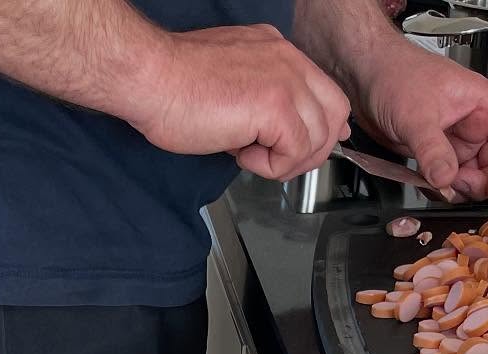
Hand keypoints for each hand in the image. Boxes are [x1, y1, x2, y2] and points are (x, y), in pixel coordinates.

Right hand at [131, 25, 351, 180]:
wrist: (152, 78)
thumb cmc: (173, 86)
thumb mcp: (228, 87)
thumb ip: (257, 103)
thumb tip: (269, 135)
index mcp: (276, 52)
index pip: (323, 91)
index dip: (321, 127)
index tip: (305, 149)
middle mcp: (287, 60)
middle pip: (335, 112)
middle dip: (312, 151)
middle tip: (278, 164)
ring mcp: (284, 80)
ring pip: (318, 137)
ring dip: (286, 161)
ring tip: (249, 156)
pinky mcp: (275, 105)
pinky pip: (294, 151)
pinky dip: (269, 166)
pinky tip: (241, 155)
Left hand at [352, 42, 487, 199]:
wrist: (368, 76)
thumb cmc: (397, 75)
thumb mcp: (416, 115)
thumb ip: (433, 150)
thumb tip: (446, 179)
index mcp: (482, 105)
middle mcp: (473, 124)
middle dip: (480, 183)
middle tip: (456, 188)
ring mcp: (454, 139)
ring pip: (471, 175)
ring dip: (458, 189)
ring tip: (438, 186)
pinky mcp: (434, 152)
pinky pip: (447, 177)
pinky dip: (440, 188)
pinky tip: (425, 184)